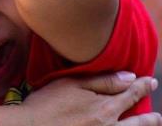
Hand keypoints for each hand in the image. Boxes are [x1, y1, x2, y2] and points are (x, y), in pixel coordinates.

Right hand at [21, 72, 160, 125]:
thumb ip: (102, 81)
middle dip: (149, 119)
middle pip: (137, 123)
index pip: (130, 94)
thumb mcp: (72, 84)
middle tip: (158, 116)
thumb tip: (130, 77)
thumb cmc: (47, 103)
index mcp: (105, 108)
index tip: (151, 82)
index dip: (142, 87)